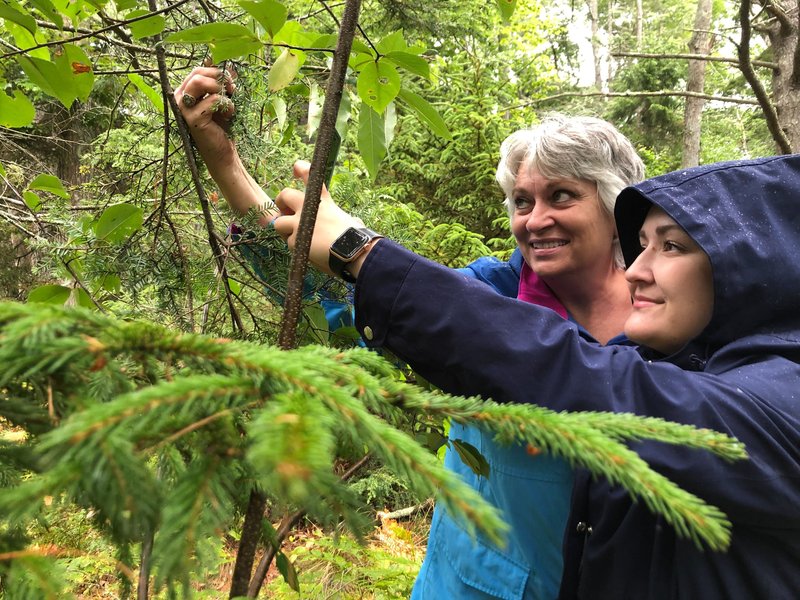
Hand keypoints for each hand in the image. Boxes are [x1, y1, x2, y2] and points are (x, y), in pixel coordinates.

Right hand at [173, 65, 236, 167]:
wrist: (224, 152)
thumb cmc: (222, 126)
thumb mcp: (222, 100)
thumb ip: (222, 84)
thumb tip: (229, 65)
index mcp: (185, 92)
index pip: (198, 70)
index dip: (217, 72)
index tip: (231, 83)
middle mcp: (179, 99)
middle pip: (197, 73)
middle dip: (219, 77)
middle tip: (233, 89)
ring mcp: (183, 109)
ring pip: (199, 81)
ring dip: (220, 88)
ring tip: (230, 100)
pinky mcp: (192, 119)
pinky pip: (213, 100)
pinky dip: (227, 105)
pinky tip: (229, 115)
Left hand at [273, 161, 366, 276]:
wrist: (353, 251)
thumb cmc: (356, 238)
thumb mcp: (352, 221)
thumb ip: (344, 219)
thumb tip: (354, 223)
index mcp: (324, 201)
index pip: (310, 175)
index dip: (300, 168)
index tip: (295, 169)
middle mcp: (310, 207)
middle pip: (285, 194)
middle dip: (280, 202)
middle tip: (284, 212)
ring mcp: (300, 223)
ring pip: (279, 223)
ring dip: (284, 230)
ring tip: (296, 238)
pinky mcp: (296, 240)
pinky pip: (289, 243)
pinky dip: (297, 248)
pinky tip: (308, 253)